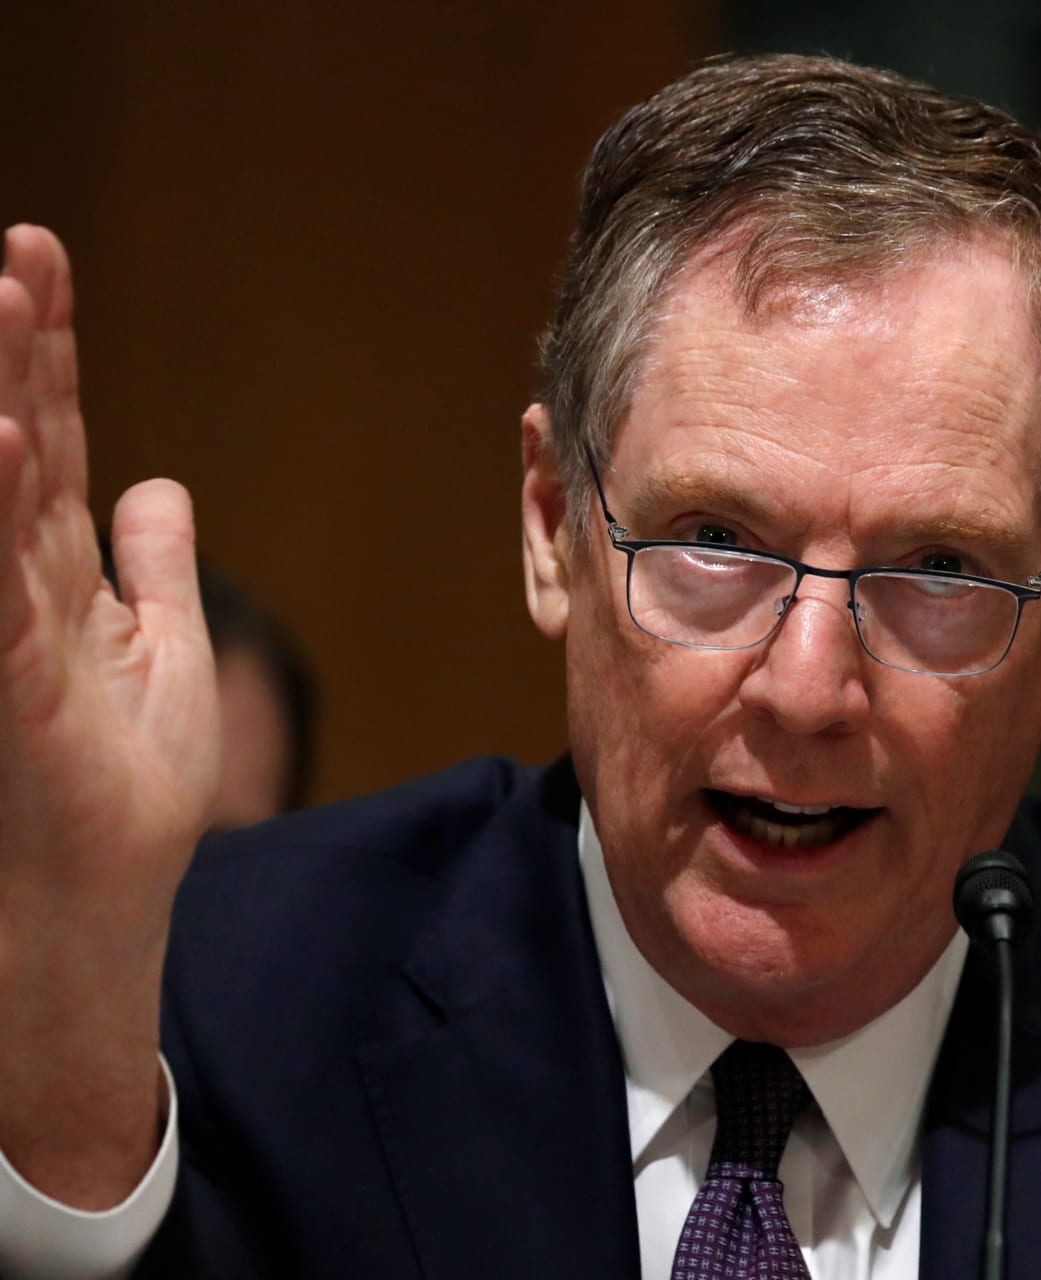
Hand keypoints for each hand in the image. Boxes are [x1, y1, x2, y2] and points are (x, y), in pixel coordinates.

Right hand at [0, 225, 217, 1204]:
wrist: (95, 902)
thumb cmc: (126, 793)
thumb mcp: (166, 657)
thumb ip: (157, 568)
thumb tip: (158, 487)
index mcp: (56, 572)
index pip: (50, 435)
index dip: (48, 350)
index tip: (42, 256)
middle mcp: (17, 583)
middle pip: (18, 439)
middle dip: (19, 344)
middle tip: (23, 246)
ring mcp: (4, 629)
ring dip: (3, 398)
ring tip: (5, 297)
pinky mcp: (8, 681)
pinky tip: (2, 436)